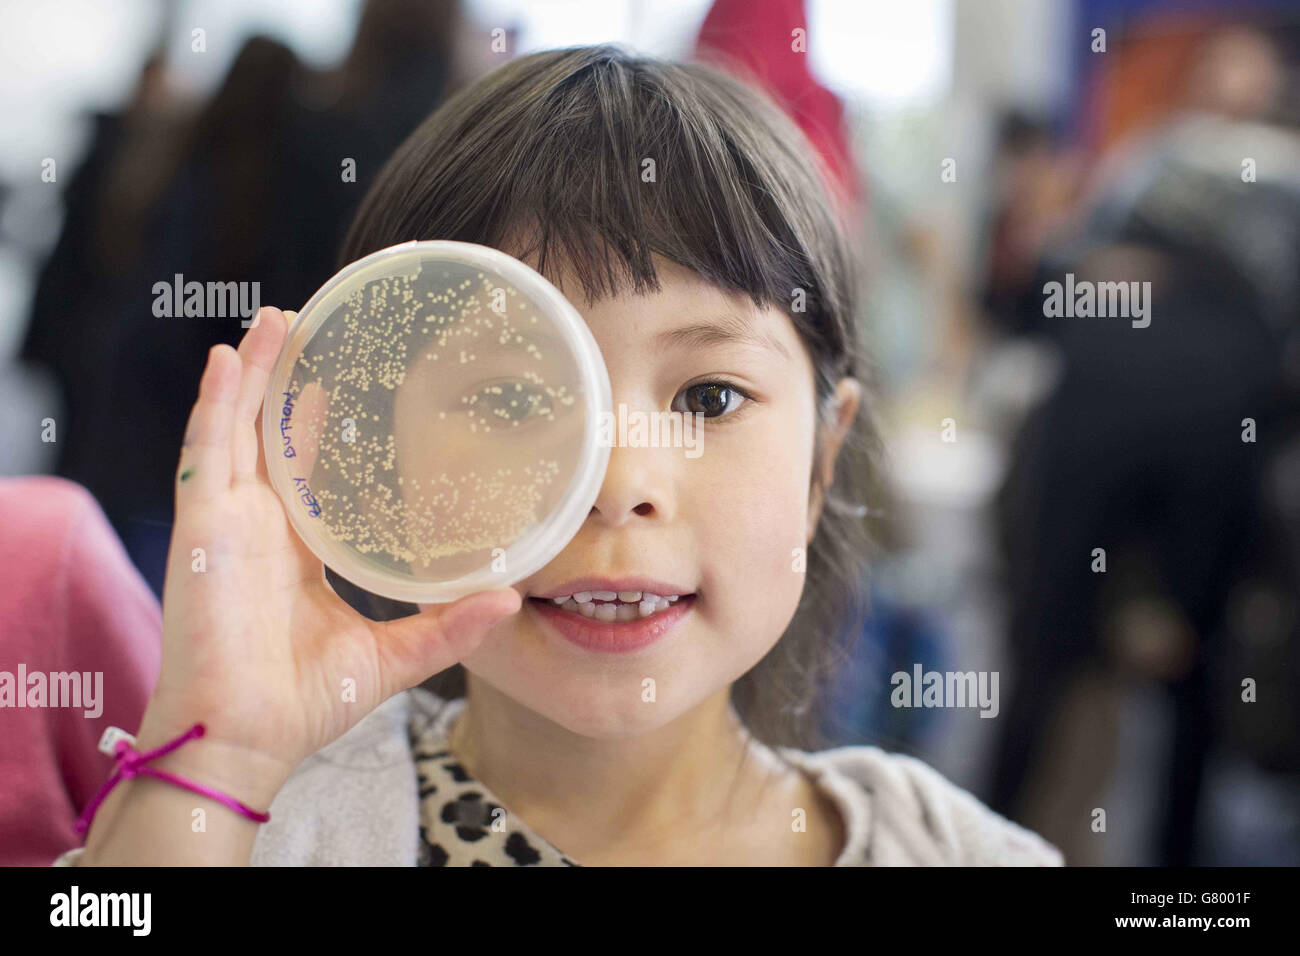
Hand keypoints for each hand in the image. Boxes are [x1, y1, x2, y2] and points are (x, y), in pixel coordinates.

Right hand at [142, 306, 519, 793]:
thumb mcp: (394, 655)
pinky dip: (216, 404)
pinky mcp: (203, 527)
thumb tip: (512, 599)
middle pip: (267, 434)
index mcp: (295, 550)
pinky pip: (206, 452)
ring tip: (276, 318)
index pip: (304, 471)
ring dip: (253, 372)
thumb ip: (449, 627)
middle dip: (281, 379)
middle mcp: (259, 526)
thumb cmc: (303, 704)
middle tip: (303, 323)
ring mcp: (227, 522)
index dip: (314, 425)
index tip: (340, 380)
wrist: (248, 740)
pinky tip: (230, 359)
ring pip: (237, 428)